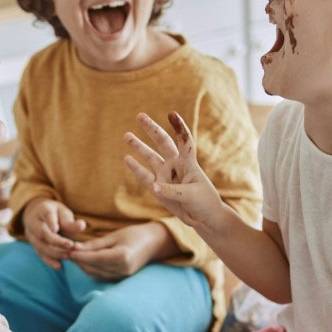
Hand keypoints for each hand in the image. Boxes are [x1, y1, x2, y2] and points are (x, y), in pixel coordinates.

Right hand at [21, 199, 85, 269]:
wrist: (36, 214)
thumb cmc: (54, 213)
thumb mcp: (62, 212)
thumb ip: (70, 221)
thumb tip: (81, 226)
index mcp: (43, 210)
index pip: (47, 215)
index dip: (50, 222)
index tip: (56, 229)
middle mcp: (34, 222)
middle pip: (42, 233)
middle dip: (56, 241)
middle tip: (70, 246)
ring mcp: (31, 234)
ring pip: (40, 245)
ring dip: (54, 252)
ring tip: (68, 256)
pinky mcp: (33, 244)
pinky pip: (39, 253)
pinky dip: (49, 261)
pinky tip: (59, 266)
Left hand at [68, 222, 171, 280]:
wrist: (154, 243)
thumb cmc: (134, 235)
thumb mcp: (113, 236)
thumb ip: (94, 244)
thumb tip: (74, 248)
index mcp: (122, 257)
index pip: (94, 259)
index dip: (78, 256)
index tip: (67, 250)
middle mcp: (122, 270)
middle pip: (93, 268)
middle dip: (79, 261)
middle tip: (66, 252)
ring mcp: (122, 276)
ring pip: (95, 274)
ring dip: (83, 266)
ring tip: (74, 256)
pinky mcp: (120, 278)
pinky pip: (101, 276)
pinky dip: (91, 269)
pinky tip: (85, 261)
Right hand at [124, 111, 225, 230]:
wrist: (204, 218)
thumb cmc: (204, 202)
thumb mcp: (191, 195)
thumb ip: (171, 190)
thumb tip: (152, 186)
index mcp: (188, 163)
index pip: (184, 140)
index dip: (179, 127)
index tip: (171, 114)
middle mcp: (175, 165)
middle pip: (162, 142)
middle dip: (151, 129)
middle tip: (139, 116)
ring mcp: (165, 175)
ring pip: (150, 157)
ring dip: (138, 147)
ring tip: (126, 135)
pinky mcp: (158, 188)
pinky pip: (144, 176)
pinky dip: (136, 168)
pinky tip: (127, 159)